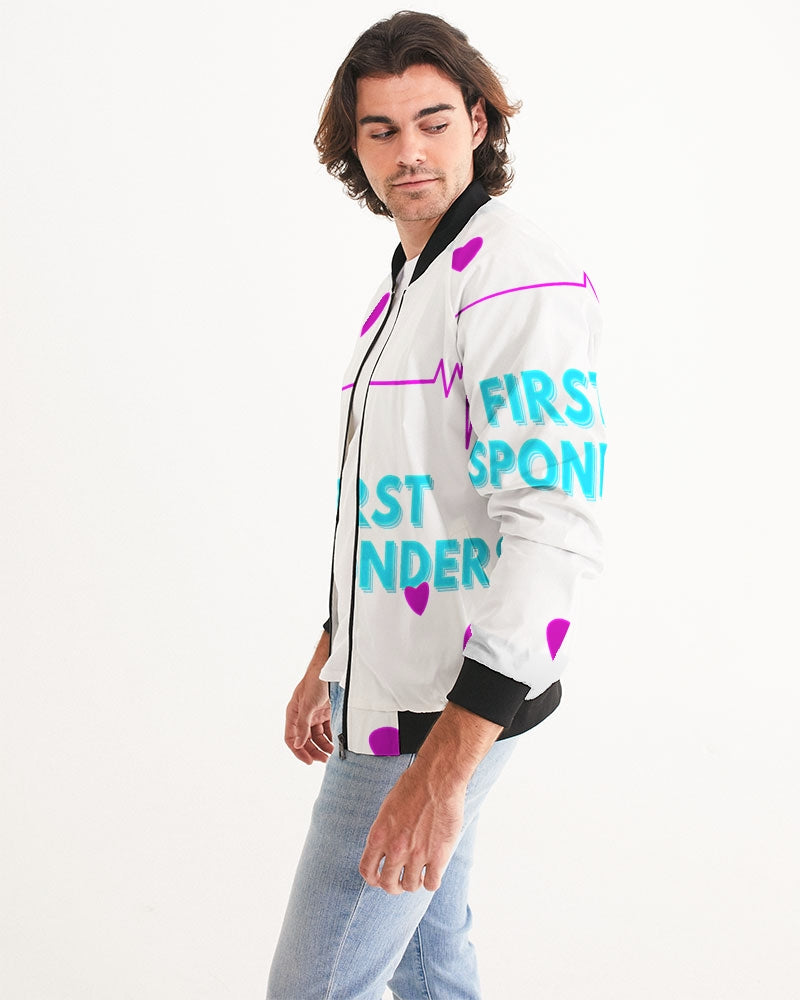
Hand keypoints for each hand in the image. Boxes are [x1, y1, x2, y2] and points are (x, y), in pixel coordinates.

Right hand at [284, 672, 333, 764]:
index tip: (309, 761)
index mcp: (293, 714)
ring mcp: (314, 715)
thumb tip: (297, 744)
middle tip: (324, 760)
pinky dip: (330, 737)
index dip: (298, 751)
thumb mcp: (308, 705)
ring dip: (323, 746)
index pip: (291, 738)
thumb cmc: (314, 682)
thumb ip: (302, 725)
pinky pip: (326, 730)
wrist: (329, 668)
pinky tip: (336, 743)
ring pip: (316, 737)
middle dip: (313, 751)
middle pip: (305, 740)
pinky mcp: (325, 712)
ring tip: (332, 754)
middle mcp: (302, 716)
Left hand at [359, 764, 465, 893]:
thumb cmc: (413, 787)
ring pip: (410, 886)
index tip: (379, 879)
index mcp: (379, 835)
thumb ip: (384, 833)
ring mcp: (417, 854)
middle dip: (393, 886)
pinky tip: (433, 871)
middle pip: (388, 883)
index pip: (367, 870)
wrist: (437, 779)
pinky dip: (431, 881)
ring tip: (418, 874)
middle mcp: (395, 848)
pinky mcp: (438, 856)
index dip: (372, 879)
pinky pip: (431, 883)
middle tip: (400, 881)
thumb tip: (385, 851)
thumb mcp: (387, 809)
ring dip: (413, 883)